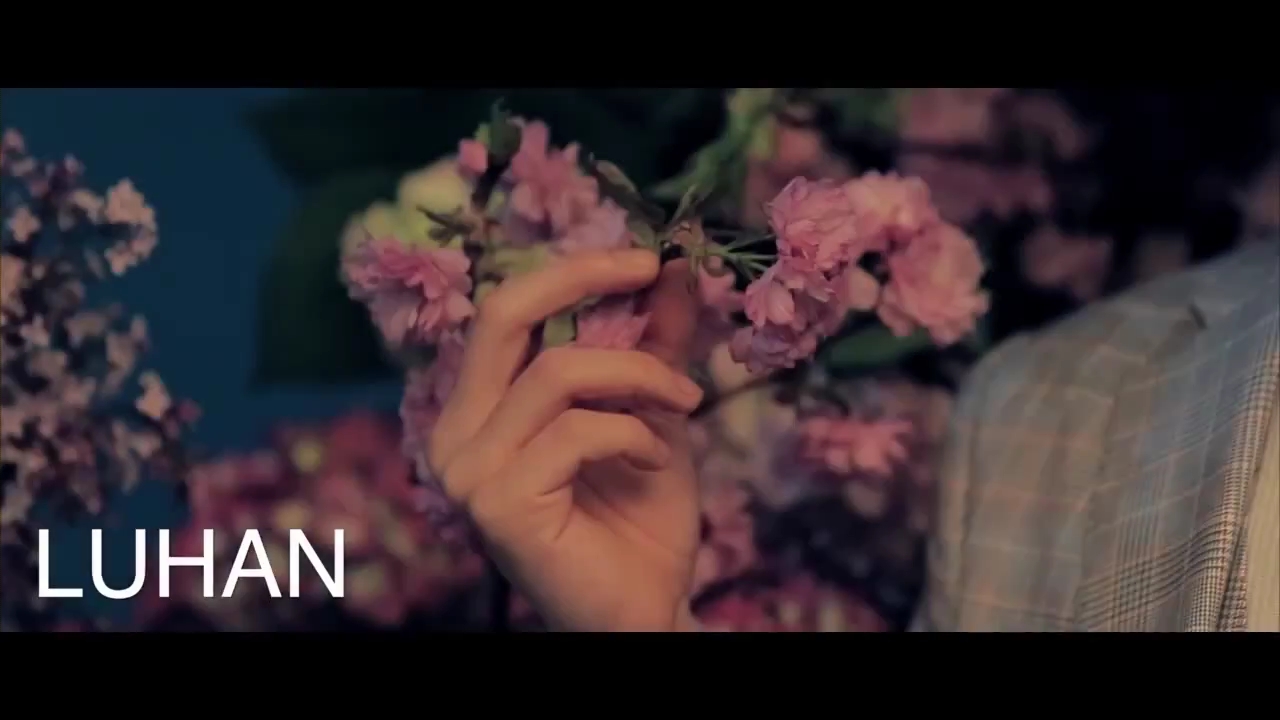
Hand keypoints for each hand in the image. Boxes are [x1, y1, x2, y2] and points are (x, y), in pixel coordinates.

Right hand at [428, 249, 703, 631]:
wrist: (644, 611)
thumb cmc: (639, 520)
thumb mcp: (651, 412)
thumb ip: (653, 344)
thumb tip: (678, 268)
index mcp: (477, 409)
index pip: (504, 312)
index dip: (571, 272)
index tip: (644, 258)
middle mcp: (455, 435)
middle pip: (502, 315)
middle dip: (581, 277)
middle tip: (649, 268)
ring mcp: (469, 471)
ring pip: (557, 371)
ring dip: (640, 377)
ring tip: (686, 404)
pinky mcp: (498, 504)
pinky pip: (578, 431)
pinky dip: (636, 434)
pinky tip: (658, 462)